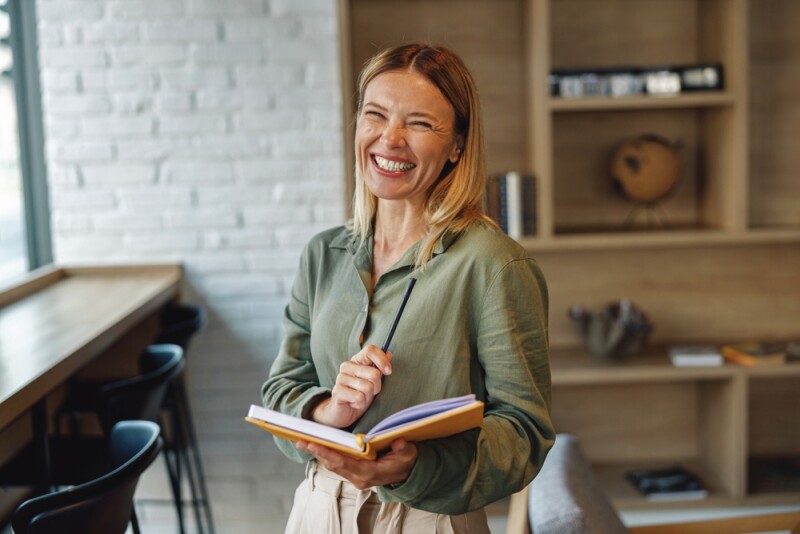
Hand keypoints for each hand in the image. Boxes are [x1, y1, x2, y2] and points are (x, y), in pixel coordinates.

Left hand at [297, 438, 417, 489]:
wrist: (407, 474)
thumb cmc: (406, 462)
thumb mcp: (409, 454)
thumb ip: (403, 449)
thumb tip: (397, 442)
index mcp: (370, 473)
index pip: (343, 463)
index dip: (327, 453)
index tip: (313, 444)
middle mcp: (359, 478)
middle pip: (333, 465)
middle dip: (317, 452)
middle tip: (301, 440)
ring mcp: (356, 477)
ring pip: (333, 466)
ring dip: (319, 454)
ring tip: (304, 442)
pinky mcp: (354, 474)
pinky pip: (337, 465)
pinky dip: (327, 456)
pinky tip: (318, 447)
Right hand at [311, 345, 391, 428]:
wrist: (344, 412)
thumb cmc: (360, 394)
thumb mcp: (373, 381)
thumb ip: (380, 368)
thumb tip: (389, 354)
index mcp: (356, 360)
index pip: (370, 350)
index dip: (382, 360)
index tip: (389, 371)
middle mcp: (347, 366)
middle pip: (374, 373)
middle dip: (377, 386)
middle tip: (370, 392)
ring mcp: (341, 378)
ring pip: (368, 387)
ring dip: (368, 397)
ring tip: (361, 398)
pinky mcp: (337, 391)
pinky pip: (359, 397)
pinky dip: (361, 403)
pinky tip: (354, 403)